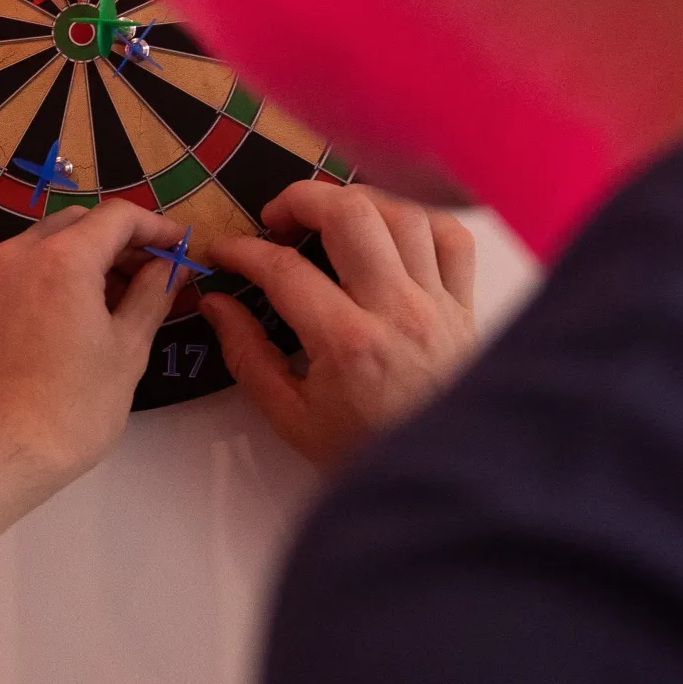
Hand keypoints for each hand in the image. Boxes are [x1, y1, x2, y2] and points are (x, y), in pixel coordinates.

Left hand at [0, 200, 181, 537]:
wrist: (0, 451)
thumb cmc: (73, 405)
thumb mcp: (127, 348)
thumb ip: (152, 295)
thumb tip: (172, 268)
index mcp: (63, 257)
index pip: (118, 217)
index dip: (156, 227)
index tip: (181, 247)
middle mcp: (23, 253)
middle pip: (82, 223)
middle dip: (123, 240)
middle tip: (157, 272)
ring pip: (52, 242)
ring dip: (92, 255)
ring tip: (126, 295)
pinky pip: (30, 267)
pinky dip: (62, 272)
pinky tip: (86, 310)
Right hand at [202, 182, 476, 467]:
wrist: (443, 484)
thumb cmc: (363, 453)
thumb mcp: (291, 418)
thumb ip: (249, 356)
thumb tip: (218, 304)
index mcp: (348, 342)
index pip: (283, 269)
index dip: (243, 251)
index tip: (223, 252)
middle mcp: (397, 309)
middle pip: (351, 214)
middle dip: (301, 199)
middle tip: (277, 219)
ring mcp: (438, 302)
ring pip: (402, 213)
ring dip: (357, 202)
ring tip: (328, 218)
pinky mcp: (465, 304)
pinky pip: (451, 236)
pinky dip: (419, 220)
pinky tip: (390, 232)